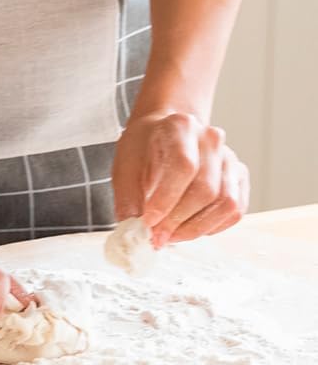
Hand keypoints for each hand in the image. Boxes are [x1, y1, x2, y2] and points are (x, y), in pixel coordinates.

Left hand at [113, 110, 249, 244]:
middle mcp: (211, 140)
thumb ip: (128, 197)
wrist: (164, 134)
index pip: (183, 167)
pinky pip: (235, 211)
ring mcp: (230, 159)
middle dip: (179, 220)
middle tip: (157, 236)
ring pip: (226, 203)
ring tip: (170, 236)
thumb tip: (133, 231)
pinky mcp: (239, 177)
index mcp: (181, 127)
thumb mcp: (124, 165)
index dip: (166, 199)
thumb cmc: (143, 148)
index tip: (148, 221)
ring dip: (196, 228)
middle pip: (206, 189)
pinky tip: (189, 229)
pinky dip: (212, 227)